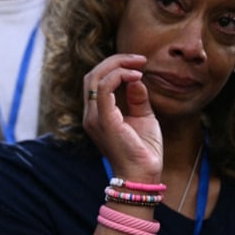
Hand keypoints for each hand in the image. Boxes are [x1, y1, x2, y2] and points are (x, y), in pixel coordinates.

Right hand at [82, 54, 161, 181]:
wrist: (143, 174)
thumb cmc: (143, 150)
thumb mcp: (143, 117)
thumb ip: (138, 98)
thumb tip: (136, 78)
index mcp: (97, 115)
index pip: (95, 81)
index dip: (115, 66)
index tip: (140, 64)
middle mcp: (90, 115)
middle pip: (92, 75)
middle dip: (116, 61)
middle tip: (140, 60)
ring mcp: (94, 118)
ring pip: (95, 77)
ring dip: (118, 65)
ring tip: (139, 65)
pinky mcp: (104, 120)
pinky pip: (103, 88)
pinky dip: (119, 76)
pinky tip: (136, 76)